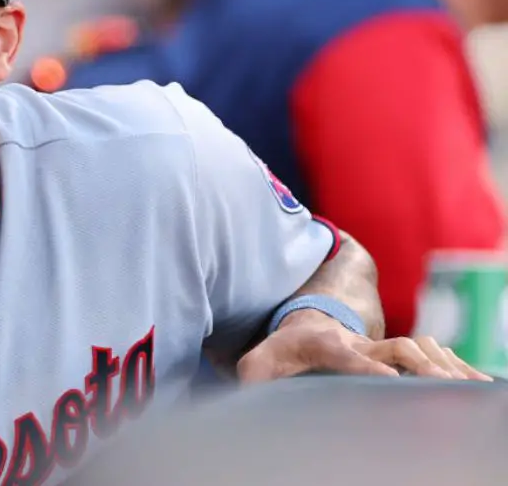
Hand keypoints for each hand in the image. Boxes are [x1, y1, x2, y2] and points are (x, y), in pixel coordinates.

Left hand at [237, 309, 494, 382]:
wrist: (303, 322)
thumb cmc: (279, 350)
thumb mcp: (256, 363)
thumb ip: (252, 379)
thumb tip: (248, 398)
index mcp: (323, 344)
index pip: (347, 355)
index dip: (366, 366)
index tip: (389, 380)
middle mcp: (356, 342)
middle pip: (393, 348)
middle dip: (418, 364)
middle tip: (441, 383)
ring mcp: (377, 346)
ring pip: (416, 349)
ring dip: (442, 365)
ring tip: (468, 385)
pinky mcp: (391, 353)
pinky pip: (427, 355)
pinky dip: (451, 366)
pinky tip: (473, 382)